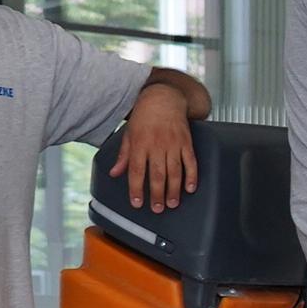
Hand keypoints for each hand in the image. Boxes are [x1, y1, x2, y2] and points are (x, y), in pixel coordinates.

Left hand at [108, 84, 197, 209]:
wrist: (164, 98)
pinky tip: (190, 188)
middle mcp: (157, 145)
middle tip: (157, 209)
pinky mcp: (187, 142)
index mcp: (140, 144)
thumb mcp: (129, 134)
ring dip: (174, 189)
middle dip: (157, 194)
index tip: (137, 202)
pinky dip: (192, 176)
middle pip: (157, 174)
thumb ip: (123, 156)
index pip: (137, 171)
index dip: (137, 188)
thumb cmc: (144, 117)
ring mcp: (174, 144)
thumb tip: (114, 173)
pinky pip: (191, 162)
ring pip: (175, 171)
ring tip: (172, 203)